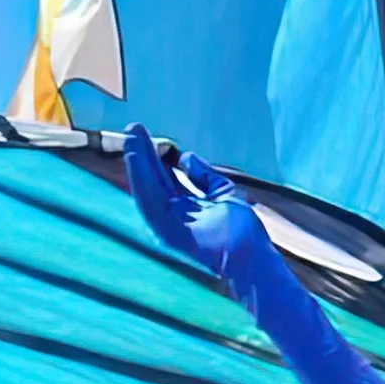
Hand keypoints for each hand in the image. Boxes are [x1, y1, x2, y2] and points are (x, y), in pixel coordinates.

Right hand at [123, 126, 272, 284]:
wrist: (252, 255)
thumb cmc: (242, 231)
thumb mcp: (221, 191)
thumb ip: (204, 175)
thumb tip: (185, 157)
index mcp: (183, 212)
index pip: (164, 180)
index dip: (155, 157)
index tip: (145, 134)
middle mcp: (173, 219)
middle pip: (154, 182)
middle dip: (143, 155)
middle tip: (133, 127)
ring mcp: (169, 227)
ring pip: (148, 190)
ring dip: (138, 163)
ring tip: (132, 136)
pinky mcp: (169, 232)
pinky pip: (150, 202)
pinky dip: (141, 179)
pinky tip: (137, 158)